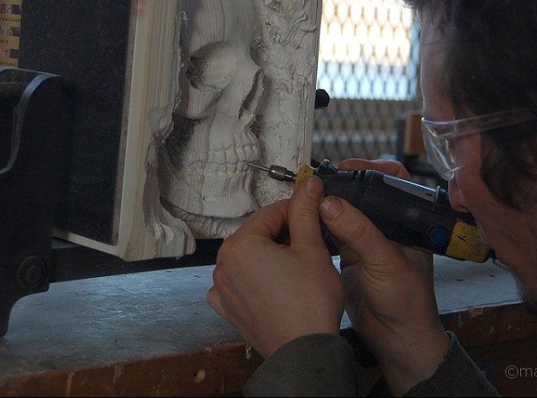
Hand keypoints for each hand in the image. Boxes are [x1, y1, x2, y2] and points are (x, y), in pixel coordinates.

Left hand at [207, 176, 344, 357]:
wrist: (304, 352)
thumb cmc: (309, 303)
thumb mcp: (312, 248)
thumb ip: (305, 212)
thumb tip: (308, 183)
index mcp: (240, 245)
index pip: (271, 212)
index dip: (297, 209)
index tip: (314, 211)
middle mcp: (223, 264)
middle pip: (257, 234)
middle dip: (283, 234)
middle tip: (311, 242)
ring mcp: (223, 288)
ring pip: (249, 257)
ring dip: (270, 256)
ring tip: (297, 266)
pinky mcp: (228, 308)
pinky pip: (238, 282)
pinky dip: (254, 278)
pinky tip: (273, 284)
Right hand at [321, 159, 449, 394]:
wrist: (397, 341)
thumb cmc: (407, 302)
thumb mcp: (386, 262)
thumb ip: (360, 232)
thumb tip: (331, 204)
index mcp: (407, 220)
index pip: (393, 180)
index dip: (371, 169)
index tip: (346, 168)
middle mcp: (387, 226)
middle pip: (363, 193)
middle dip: (341, 186)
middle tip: (320, 182)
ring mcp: (367, 241)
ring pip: (345, 212)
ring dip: (327, 206)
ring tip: (308, 200)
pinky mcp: (350, 257)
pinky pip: (332, 234)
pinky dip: (318, 227)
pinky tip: (305, 223)